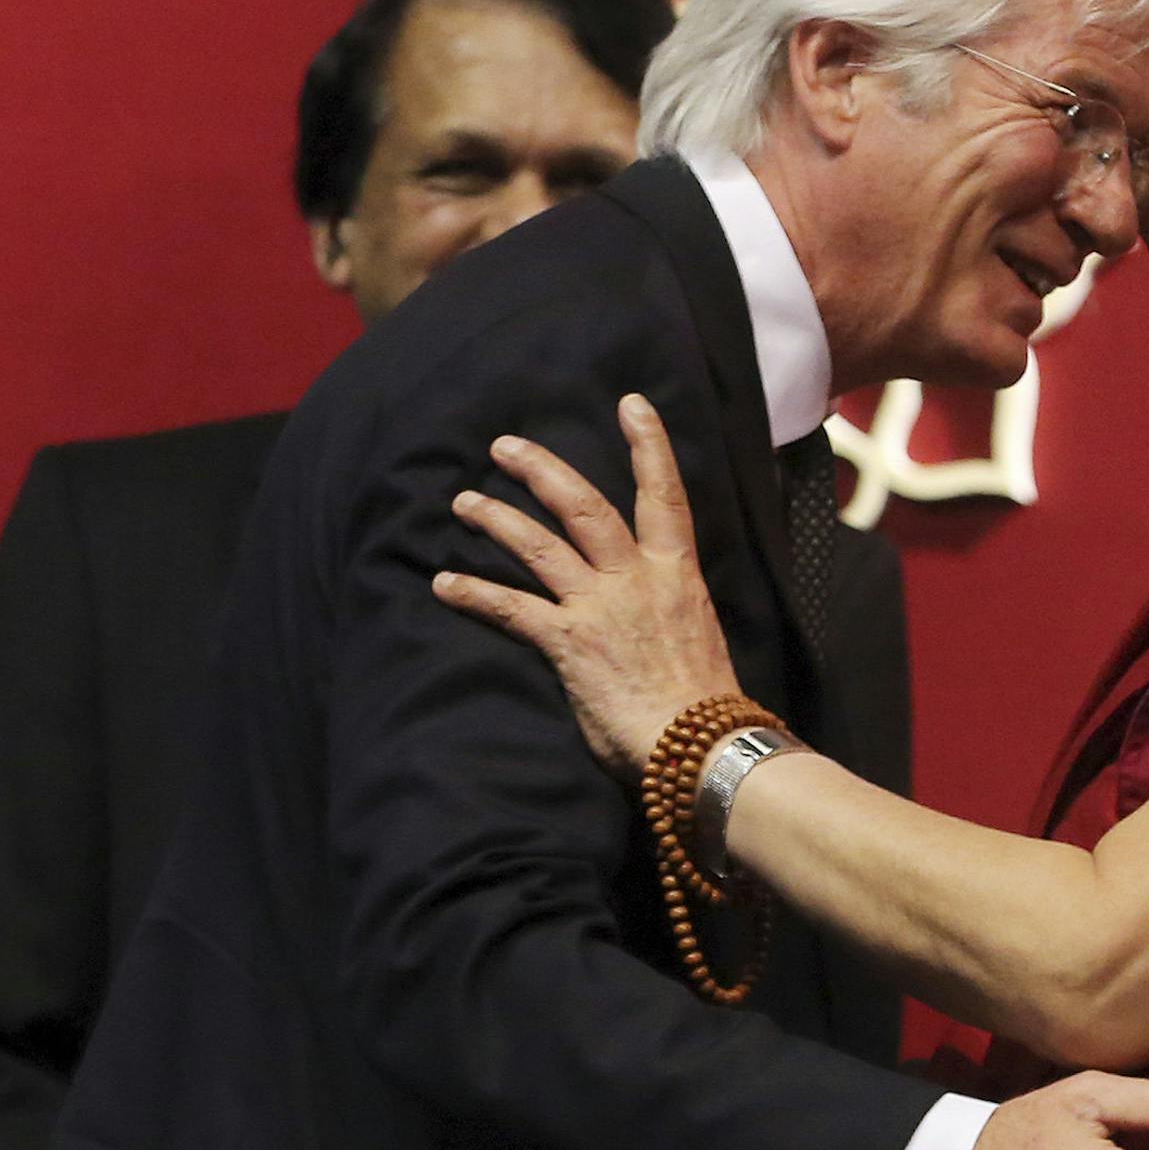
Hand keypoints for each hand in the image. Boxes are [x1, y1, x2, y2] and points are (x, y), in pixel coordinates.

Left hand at [434, 395, 739, 781]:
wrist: (702, 744)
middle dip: (542, 470)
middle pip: (585, 506)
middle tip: (504, 447)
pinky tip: (442, 584)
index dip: (649, 445)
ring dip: (497, 519)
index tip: (631, 405)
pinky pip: (511, 609)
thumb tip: (660, 616)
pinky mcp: (568, 643)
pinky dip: (474, 594)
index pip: (665, 496)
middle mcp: (636, 580)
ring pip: (540, 546)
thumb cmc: (706, 702)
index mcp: (677, 575)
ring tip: (463, 502)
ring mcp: (599, 608)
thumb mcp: (700, 638)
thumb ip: (672, 613)